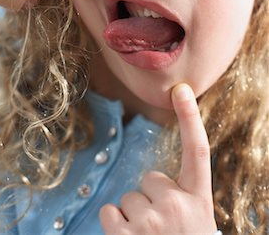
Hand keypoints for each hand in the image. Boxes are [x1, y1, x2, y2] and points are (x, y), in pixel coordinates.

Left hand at [99, 83, 217, 234]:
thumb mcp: (193, 219)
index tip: (180, 89)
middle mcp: (179, 205)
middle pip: (149, 179)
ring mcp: (154, 221)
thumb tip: (148, 180)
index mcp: (199, 199)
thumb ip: (178, 195)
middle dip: (151, 199)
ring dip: (134, 216)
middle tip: (163, 228)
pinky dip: (116, 226)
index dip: (190, 117)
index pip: (197, 150)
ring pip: (129, 197)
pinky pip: (111, 211)